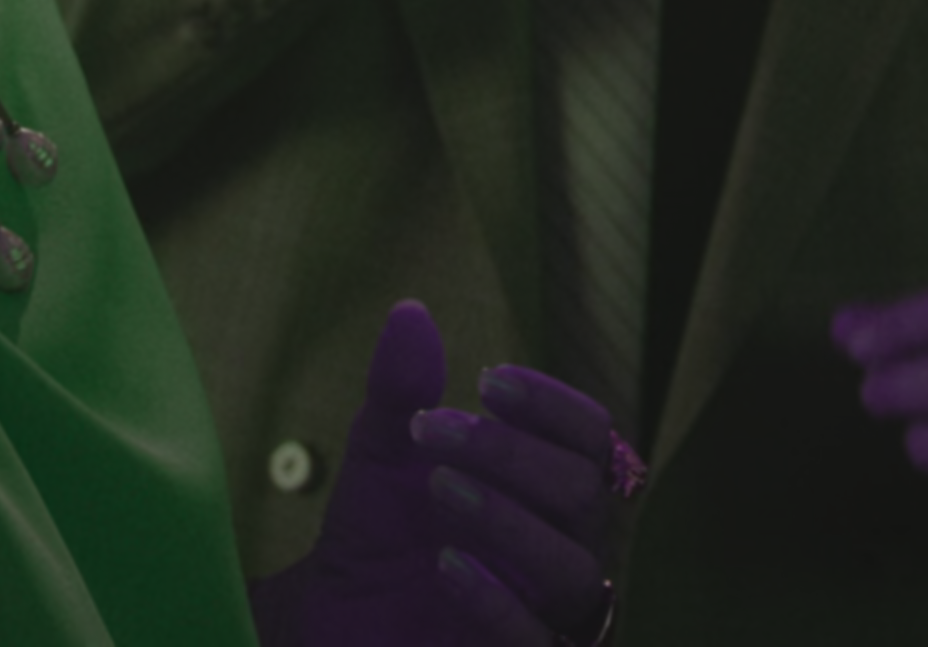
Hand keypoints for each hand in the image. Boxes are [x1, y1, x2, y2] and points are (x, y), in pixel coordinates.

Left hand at [251, 300, 620, 644]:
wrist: (333, 616)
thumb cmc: (378, 535)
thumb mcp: (381, 457)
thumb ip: (399, 392)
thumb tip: (410, 313)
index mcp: (549, 493)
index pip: (594, 442)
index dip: (555, 406)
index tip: (486, 379)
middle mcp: (565, 552)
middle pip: (586, 497)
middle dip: (512, 454)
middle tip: (432, 429)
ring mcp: (549, 618)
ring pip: (574, 571)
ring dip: (508, 518)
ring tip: (438, 486)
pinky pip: (537, 643)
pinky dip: (496, 601)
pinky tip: (445, 563)